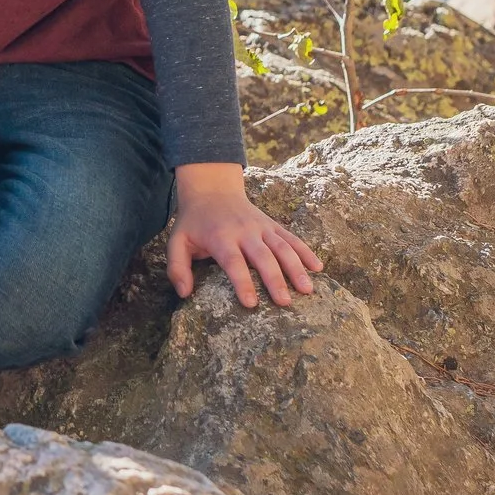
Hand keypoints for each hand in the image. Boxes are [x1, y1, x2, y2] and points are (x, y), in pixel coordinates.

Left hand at [166, 163, 322, 308]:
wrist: (211, 190)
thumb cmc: (194, 222)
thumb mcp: (177, 240)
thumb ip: (177, 267)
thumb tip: (184, 293)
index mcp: (220, 237)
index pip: (233, 262)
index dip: (242, 282)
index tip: (251, 303)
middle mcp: (244, 231)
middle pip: (263, 257)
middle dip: (275, 280)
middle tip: (285, 303)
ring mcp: (261, 227)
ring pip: (282, 247)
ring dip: (296, 268)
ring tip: (308, 290)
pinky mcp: (273, 225)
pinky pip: (292, 238)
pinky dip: (306, 251)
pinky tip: (318, 267)